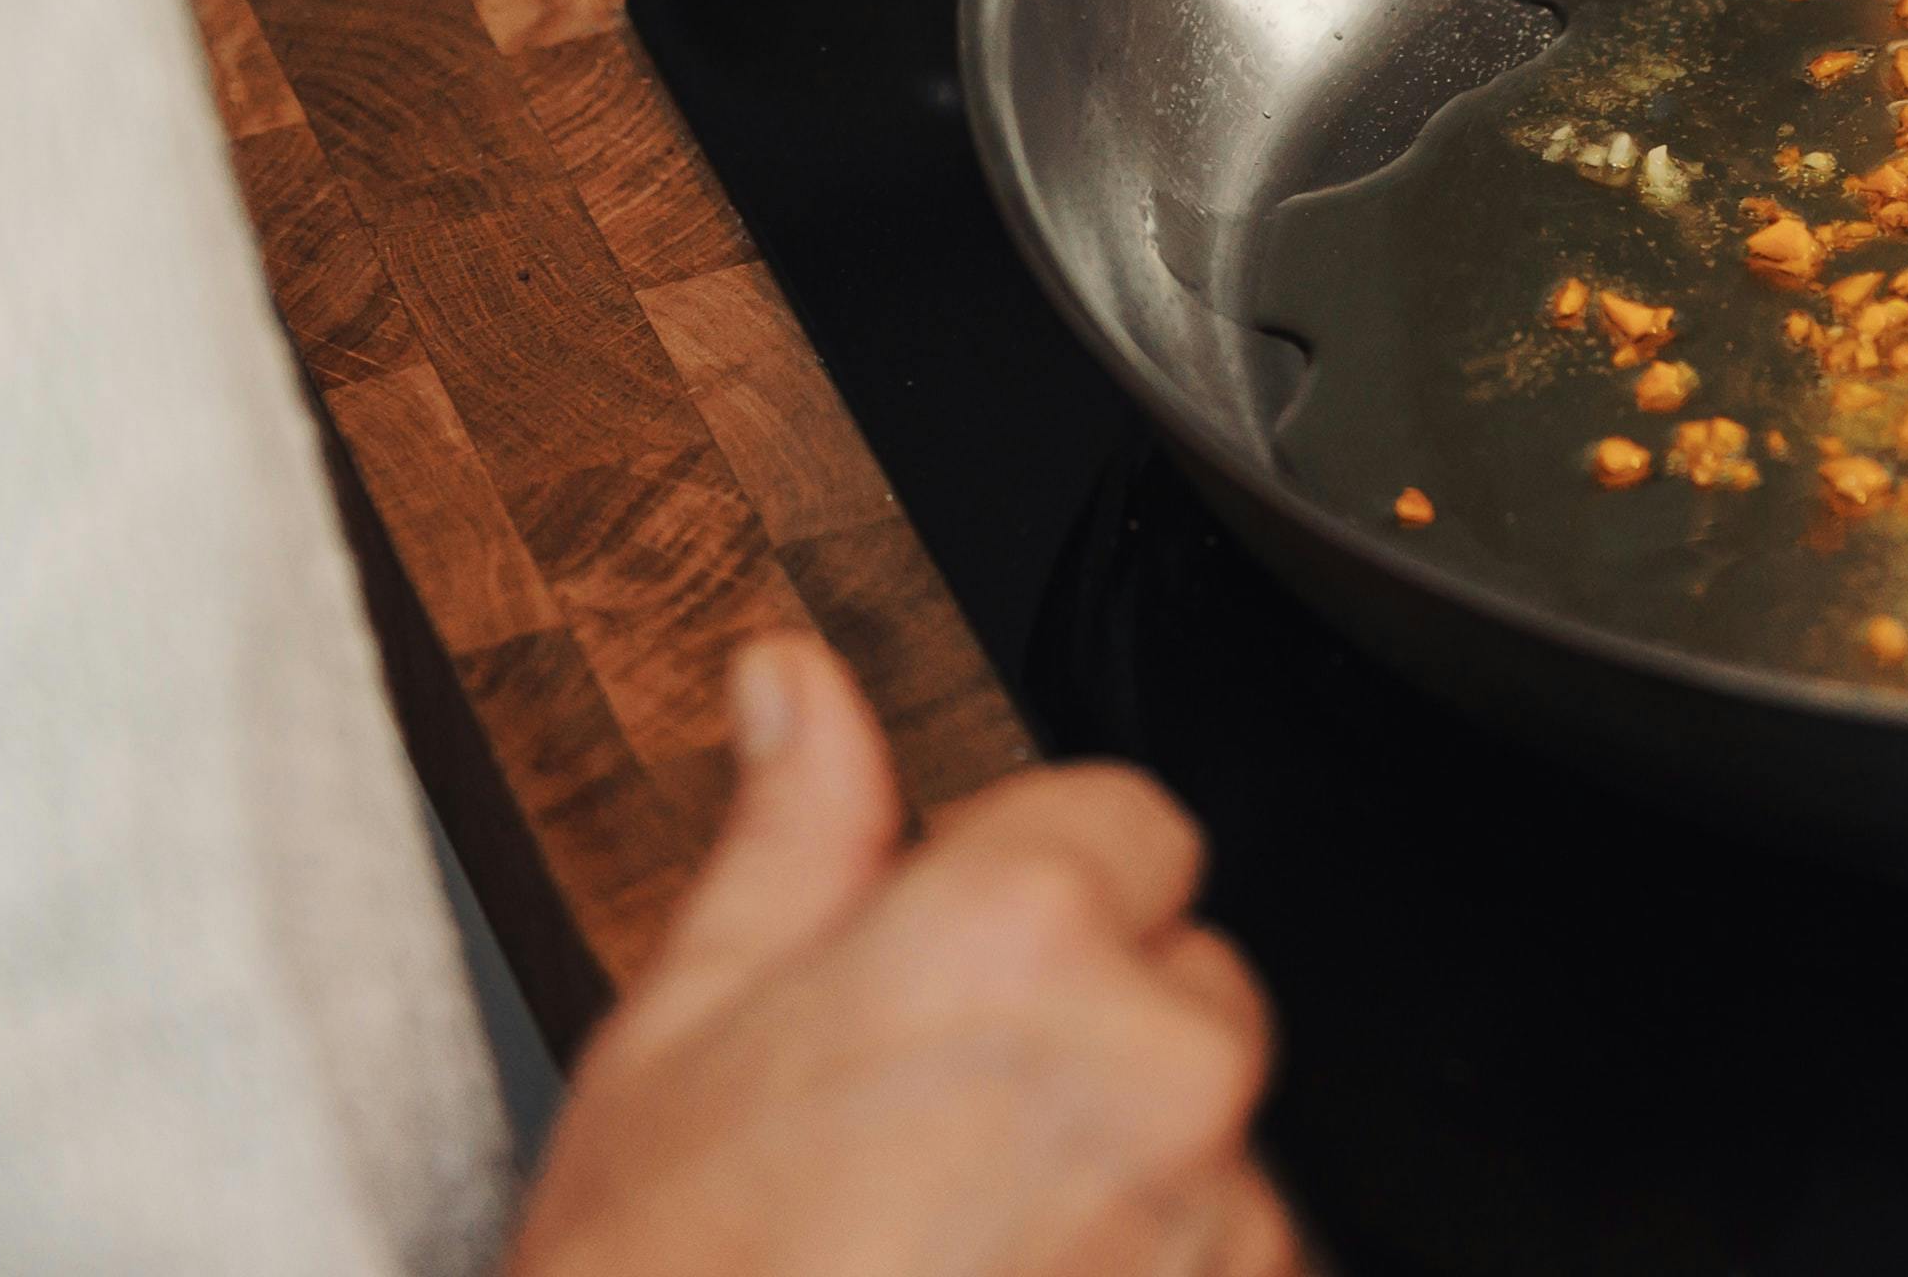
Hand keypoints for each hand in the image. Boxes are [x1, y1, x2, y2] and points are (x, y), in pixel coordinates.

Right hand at [505, 635, 1293, 1276]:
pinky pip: (1228, 1272)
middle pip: (1187, 991)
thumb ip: (790, 836)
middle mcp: (1148, 1062)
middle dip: (1090, 1049)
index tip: (961, 983)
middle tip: (930, 1151)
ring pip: (1212, 1155)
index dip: (1035, 899)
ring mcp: (1210, 1219)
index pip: (1130, 823)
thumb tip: (799, 688)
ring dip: (1124, 1196)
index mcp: (1015, 935)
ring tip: (952, 1265)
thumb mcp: (679, 1035)